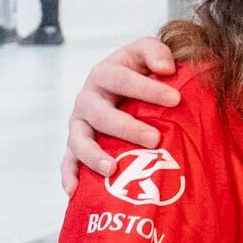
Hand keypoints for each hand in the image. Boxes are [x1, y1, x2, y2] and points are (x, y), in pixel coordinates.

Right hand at [66, 35, 181, 183]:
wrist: (122, 85)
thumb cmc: (139, 70)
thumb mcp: (145, 52)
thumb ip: (155, 51)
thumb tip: (165, 68)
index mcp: (105, 73)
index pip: (121, 79)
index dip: (146, 88)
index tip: (175, 99)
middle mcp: (88, 99)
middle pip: (100, 114)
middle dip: (126, 128)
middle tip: (154, 139)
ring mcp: (79, 123)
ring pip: (79, 140)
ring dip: (93, 156)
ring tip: (112, 169)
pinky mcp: (75, 145)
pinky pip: (68, 161)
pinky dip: (69, 176)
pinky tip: (75, 191)